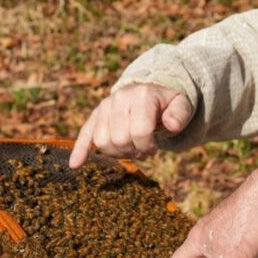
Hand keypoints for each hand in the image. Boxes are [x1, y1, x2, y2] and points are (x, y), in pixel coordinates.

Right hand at [69, 83, 192, 165]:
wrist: (151, 92)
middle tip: (143, 150)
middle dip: (133, 151)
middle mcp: (120, 98)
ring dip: (118, 153)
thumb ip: (180, 114)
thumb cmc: (167, 104)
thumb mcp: (182, 105)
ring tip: (130, 149)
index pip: (140, 131)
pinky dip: (80, 150)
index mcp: (142, 96)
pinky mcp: (95, 116)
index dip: (148, 146)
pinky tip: (75, 165)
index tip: (154, 148)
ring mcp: (105, 107)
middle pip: (120, 139)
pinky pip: (84, 134)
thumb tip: (171, 125)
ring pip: (103, 142)